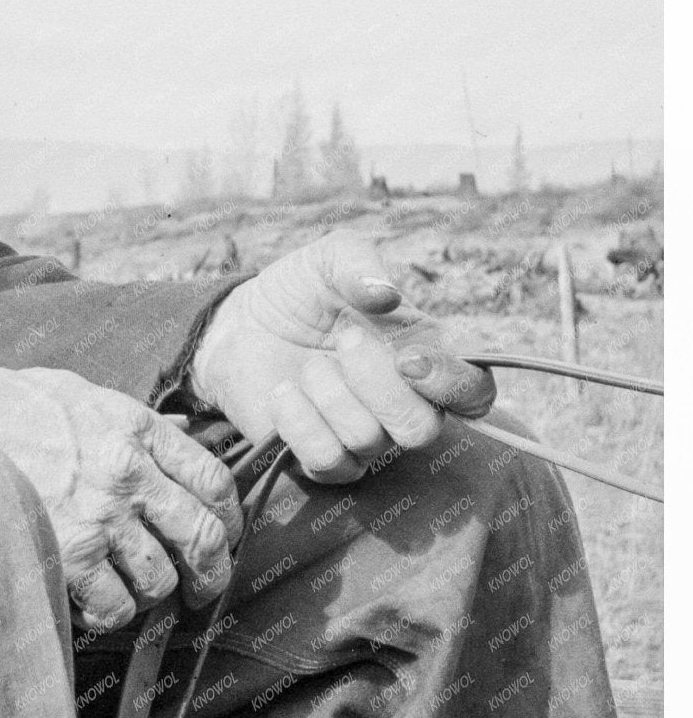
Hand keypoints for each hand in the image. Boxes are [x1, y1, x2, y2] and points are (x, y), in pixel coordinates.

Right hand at [0, 365, 242, 632]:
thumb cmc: (10, 407)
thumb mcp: (81, 393)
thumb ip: (133, 417)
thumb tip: (178, 429)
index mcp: (135, 427)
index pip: (213, 480)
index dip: (230, 518)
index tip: (224, 535)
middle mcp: (127, 472)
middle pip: (203, 537)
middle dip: (212, 573)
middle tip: (204, 588)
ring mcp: (99, 516)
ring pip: (161, 578)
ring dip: (153, 593)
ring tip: (132, 589)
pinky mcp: (68, 554)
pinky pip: (115, 605)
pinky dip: (110, 612)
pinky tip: (93, 599)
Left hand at [190, 233, 494, 484]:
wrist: (242, 322)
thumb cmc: (301, 290)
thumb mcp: (328, 258)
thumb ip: (359, 261)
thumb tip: (385, 294)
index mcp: (426, 357)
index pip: (475, 393)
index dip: (453, 384)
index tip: (408, 357)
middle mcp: (403, 405)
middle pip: (422, 430)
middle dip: (378, 385)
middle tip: (344, 340)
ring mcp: (363, 437)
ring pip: (368, 441)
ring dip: (329, 393)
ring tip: (309, 363)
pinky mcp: (320, 458)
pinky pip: (324, 459)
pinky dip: (298, 420)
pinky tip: (284, 390)